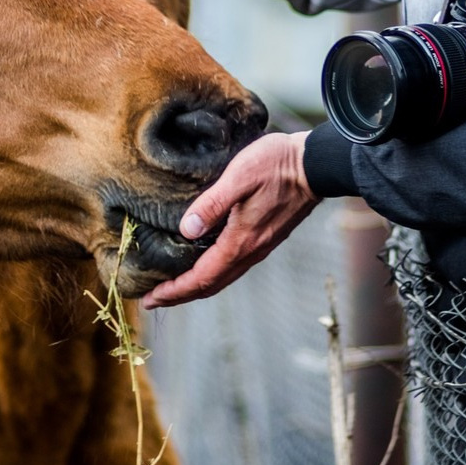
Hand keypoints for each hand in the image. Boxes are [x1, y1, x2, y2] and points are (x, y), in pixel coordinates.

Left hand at [143, 132, 320, 308]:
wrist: (315, 165)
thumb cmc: (276, 165)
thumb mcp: (239, 177)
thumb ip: (212, 204)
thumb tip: (185, 231)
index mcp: (240, 241)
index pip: (201, 278)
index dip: (173, 291)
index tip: (150, 298)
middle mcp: (251, 251)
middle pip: (210, 285)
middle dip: (180, 295)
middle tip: (154, 299)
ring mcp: (261, 246)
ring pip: (223, 277)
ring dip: (196, 286)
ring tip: (174, 285)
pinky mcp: (266, 237)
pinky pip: (233, 266)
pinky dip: (212, 273)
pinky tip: (204, 261)